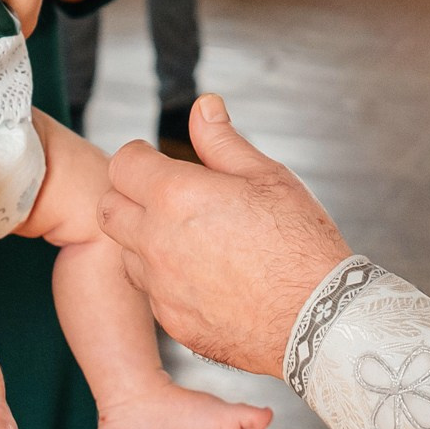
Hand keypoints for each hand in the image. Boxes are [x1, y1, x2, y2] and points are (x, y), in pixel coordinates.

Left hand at [98, 96, 352, 376]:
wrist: (319, 320)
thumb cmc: (300, 244)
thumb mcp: (267, 177)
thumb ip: (222, 141)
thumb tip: (204, 107)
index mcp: (176, 196)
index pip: (123, 163)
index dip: (140, 157)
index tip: (158, 161)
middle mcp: (156, 241)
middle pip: (110, 208)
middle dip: (129, 195)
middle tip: (167, 197)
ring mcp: (161, 286)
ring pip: (126, 254)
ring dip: (144, 240)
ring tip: (188, 238)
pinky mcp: (172, 321)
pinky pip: (151, 294)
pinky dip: (164, 280)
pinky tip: (202, 276)